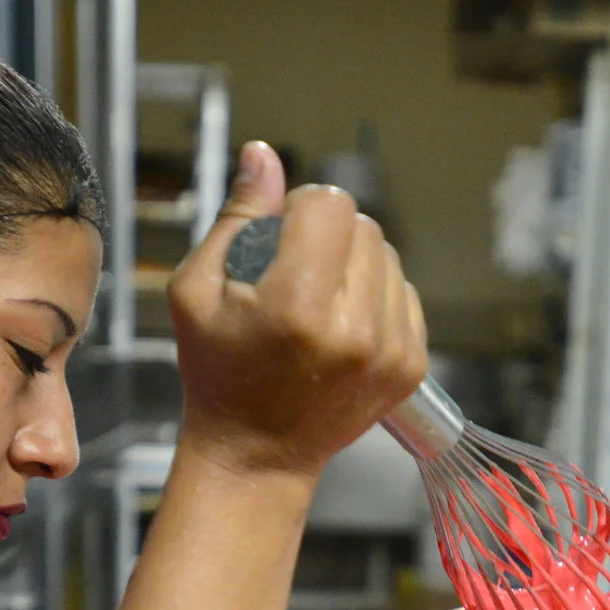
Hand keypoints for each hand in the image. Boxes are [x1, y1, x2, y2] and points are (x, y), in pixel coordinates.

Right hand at [166, 142, 428, 478]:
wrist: (256, 455)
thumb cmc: (217, 373)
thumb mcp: (197, 291)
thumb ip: (238, 217)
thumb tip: (263, 155)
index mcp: (299, 305)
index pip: (330, 202)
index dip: (298, 210)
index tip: (277, 243)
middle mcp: (355, 328)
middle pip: (363, 225)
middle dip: (327, 237)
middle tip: (293, 279)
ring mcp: (391, 350)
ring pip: (388, 255)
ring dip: (354, 266)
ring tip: (317, 306)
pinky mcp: (412, 365)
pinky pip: (404, 292)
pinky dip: (375, 297)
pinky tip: (340, 328)